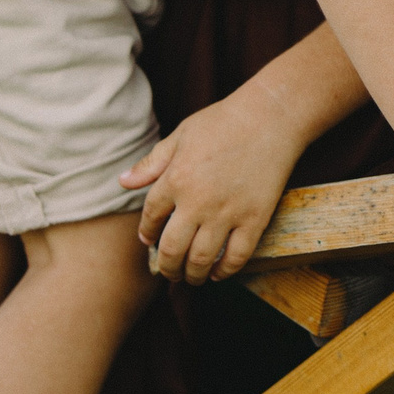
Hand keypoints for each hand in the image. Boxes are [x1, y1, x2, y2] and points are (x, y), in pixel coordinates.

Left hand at [120, 90, 305, 283]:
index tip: (149, 241)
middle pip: (172, 249)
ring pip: (202, 259)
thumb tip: (122, 182)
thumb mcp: (180, 135)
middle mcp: (197, 201)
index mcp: (175, 179)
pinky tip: (219, 272)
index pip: (151, 219)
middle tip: (169, 272)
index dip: (147, 234)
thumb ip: (151, 163)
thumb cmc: (223, 121)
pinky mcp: (255, 218)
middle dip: (167, 267)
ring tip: (191, 277)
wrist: (271, 117)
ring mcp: (227, 212)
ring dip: (192, 275)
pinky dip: (226, 271)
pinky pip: (237, 256)